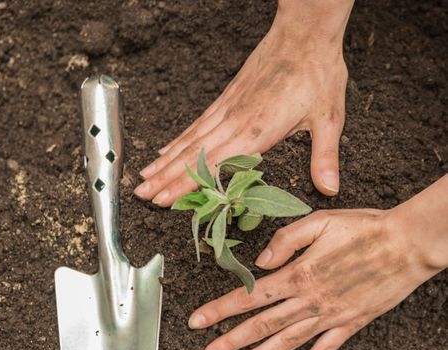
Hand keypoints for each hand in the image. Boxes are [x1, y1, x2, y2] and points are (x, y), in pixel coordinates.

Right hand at [135, 1, 352, 205]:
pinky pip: (197, 124)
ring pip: (189, 140)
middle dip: (165, 178)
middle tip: (141, 195)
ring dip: (164, 161)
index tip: (164, 199)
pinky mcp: (227, 99)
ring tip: (143, 178)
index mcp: (257, 131)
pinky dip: (177, 140)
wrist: (305, 30)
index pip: (213, 164)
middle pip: (192, 154)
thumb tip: (329, 188)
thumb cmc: (317, 72)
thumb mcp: (329, 118)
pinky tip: (165, 151)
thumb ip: (325, 155)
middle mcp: (236, 121)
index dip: (186, 184)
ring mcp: (228, 108)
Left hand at [187, 203, 441, 349]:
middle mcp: (309, 300)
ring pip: (288, 342)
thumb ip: (286, 240)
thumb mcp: (321, 221)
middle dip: (231, 341)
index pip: (250, 295)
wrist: (409, 244)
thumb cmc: (365, 228)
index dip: (220, 309)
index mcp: (298, 273)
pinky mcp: (350, 325)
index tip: (196, 321)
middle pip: (262, 324)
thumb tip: (260, 263)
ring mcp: (330, 316)